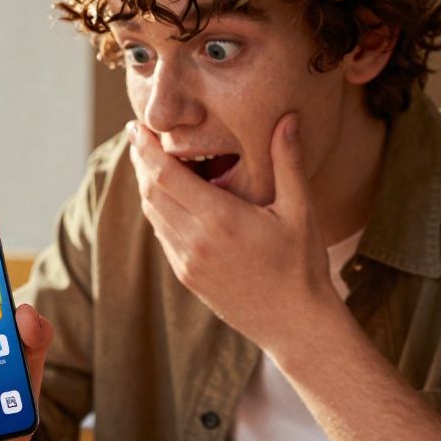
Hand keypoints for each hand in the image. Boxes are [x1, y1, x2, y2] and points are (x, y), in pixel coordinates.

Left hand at [129, 113, 341, 352]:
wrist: (295, 323)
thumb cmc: (302, 264)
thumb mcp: (300, 210)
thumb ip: (288, 161)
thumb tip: (287, 117)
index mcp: (220, 219)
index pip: (165, 175)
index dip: (146, 148)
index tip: (138, 126)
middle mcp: (195, 241)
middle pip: (150, 191)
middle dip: (141, 160)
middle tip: (139, 136)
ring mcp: (187, 261)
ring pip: (152, 214)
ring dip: (146, 185)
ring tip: (148, 160)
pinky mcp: (186, 276)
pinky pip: (162, 235)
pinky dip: (159, 210)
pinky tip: (167, 195)